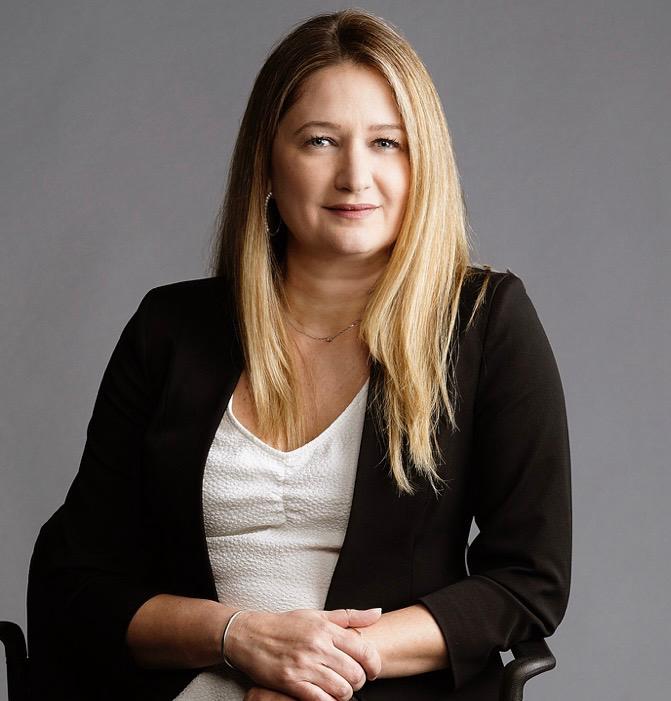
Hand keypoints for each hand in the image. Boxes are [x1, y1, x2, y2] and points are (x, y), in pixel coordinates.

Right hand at [226, 607, 381, 700]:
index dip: (374, 665)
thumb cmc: (285, 625)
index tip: (371, 670)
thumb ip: (349, 616)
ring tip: (337, 689)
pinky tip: (324, 696)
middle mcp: (318, 646)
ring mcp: (304, 665)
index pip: (364, 650)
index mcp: (326, 628)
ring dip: (343, 694)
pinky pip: (320, 700)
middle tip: (351, 680)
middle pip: (355, 675)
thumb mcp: (317, 614)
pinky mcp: (292, 682)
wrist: (250, 635)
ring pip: (341, 690)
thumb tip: (376, 613)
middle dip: (358, 682)